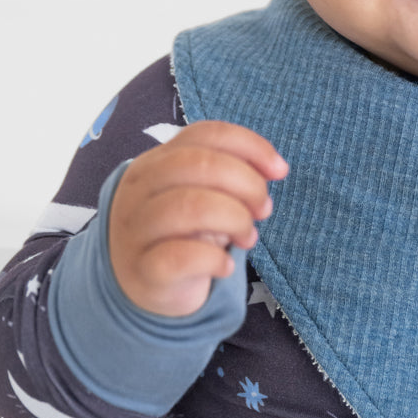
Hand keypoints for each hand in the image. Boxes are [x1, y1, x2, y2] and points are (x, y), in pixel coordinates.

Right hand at [108, 121, 286, 316]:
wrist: (140, 284)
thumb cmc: (182, 230)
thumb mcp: (202, 194)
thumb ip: (231, 175)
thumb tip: (275, 168)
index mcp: (157, 160)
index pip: (207, 133)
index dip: (252, 146)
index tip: (280, 171)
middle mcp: (140, 188)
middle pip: (200, 164)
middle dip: (247, 184)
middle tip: (263, 210)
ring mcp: (136, 228)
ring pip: (190, 206)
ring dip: (235, 220)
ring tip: (247, 237)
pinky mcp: (142, 269)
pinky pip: (181, 257)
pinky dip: (215, 260)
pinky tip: (225, 267)